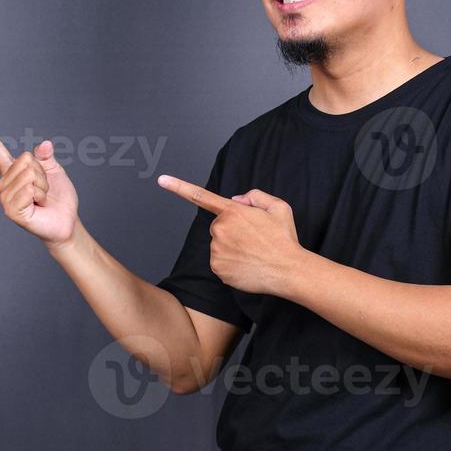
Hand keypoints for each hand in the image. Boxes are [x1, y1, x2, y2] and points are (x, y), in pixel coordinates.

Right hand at [0, 109, 77, 247]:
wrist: (66, 222)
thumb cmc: (58, 198)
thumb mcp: (54, 171)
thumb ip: (46, 157)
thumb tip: (45, 144)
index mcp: (12, 171)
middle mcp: (4, 183)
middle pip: (25, 161)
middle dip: (42, 174)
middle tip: (44, 190)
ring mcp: (5, 198)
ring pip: (29, 175)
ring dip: (43, 186)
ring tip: (41, 199)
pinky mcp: (12, 211)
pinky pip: (29, 189)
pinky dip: (40, 195)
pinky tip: (38, 206)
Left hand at [156, 174, 306, 295]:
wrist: (289, 270)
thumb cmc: (284, 239)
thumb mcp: (278, 206)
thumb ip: (255, 196)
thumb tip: (237, 201)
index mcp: (233, 211)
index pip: (201, 196)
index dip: (178, 187)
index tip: (162, 179)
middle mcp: (220, 229)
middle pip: (219, 227)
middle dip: (232, 230)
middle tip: (254, 239)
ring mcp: (217, 250)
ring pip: (219, 245)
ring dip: (232, 248)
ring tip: (253, 253)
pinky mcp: (217, 268)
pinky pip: (220, 263)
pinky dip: (231, 264)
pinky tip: (248, 265)